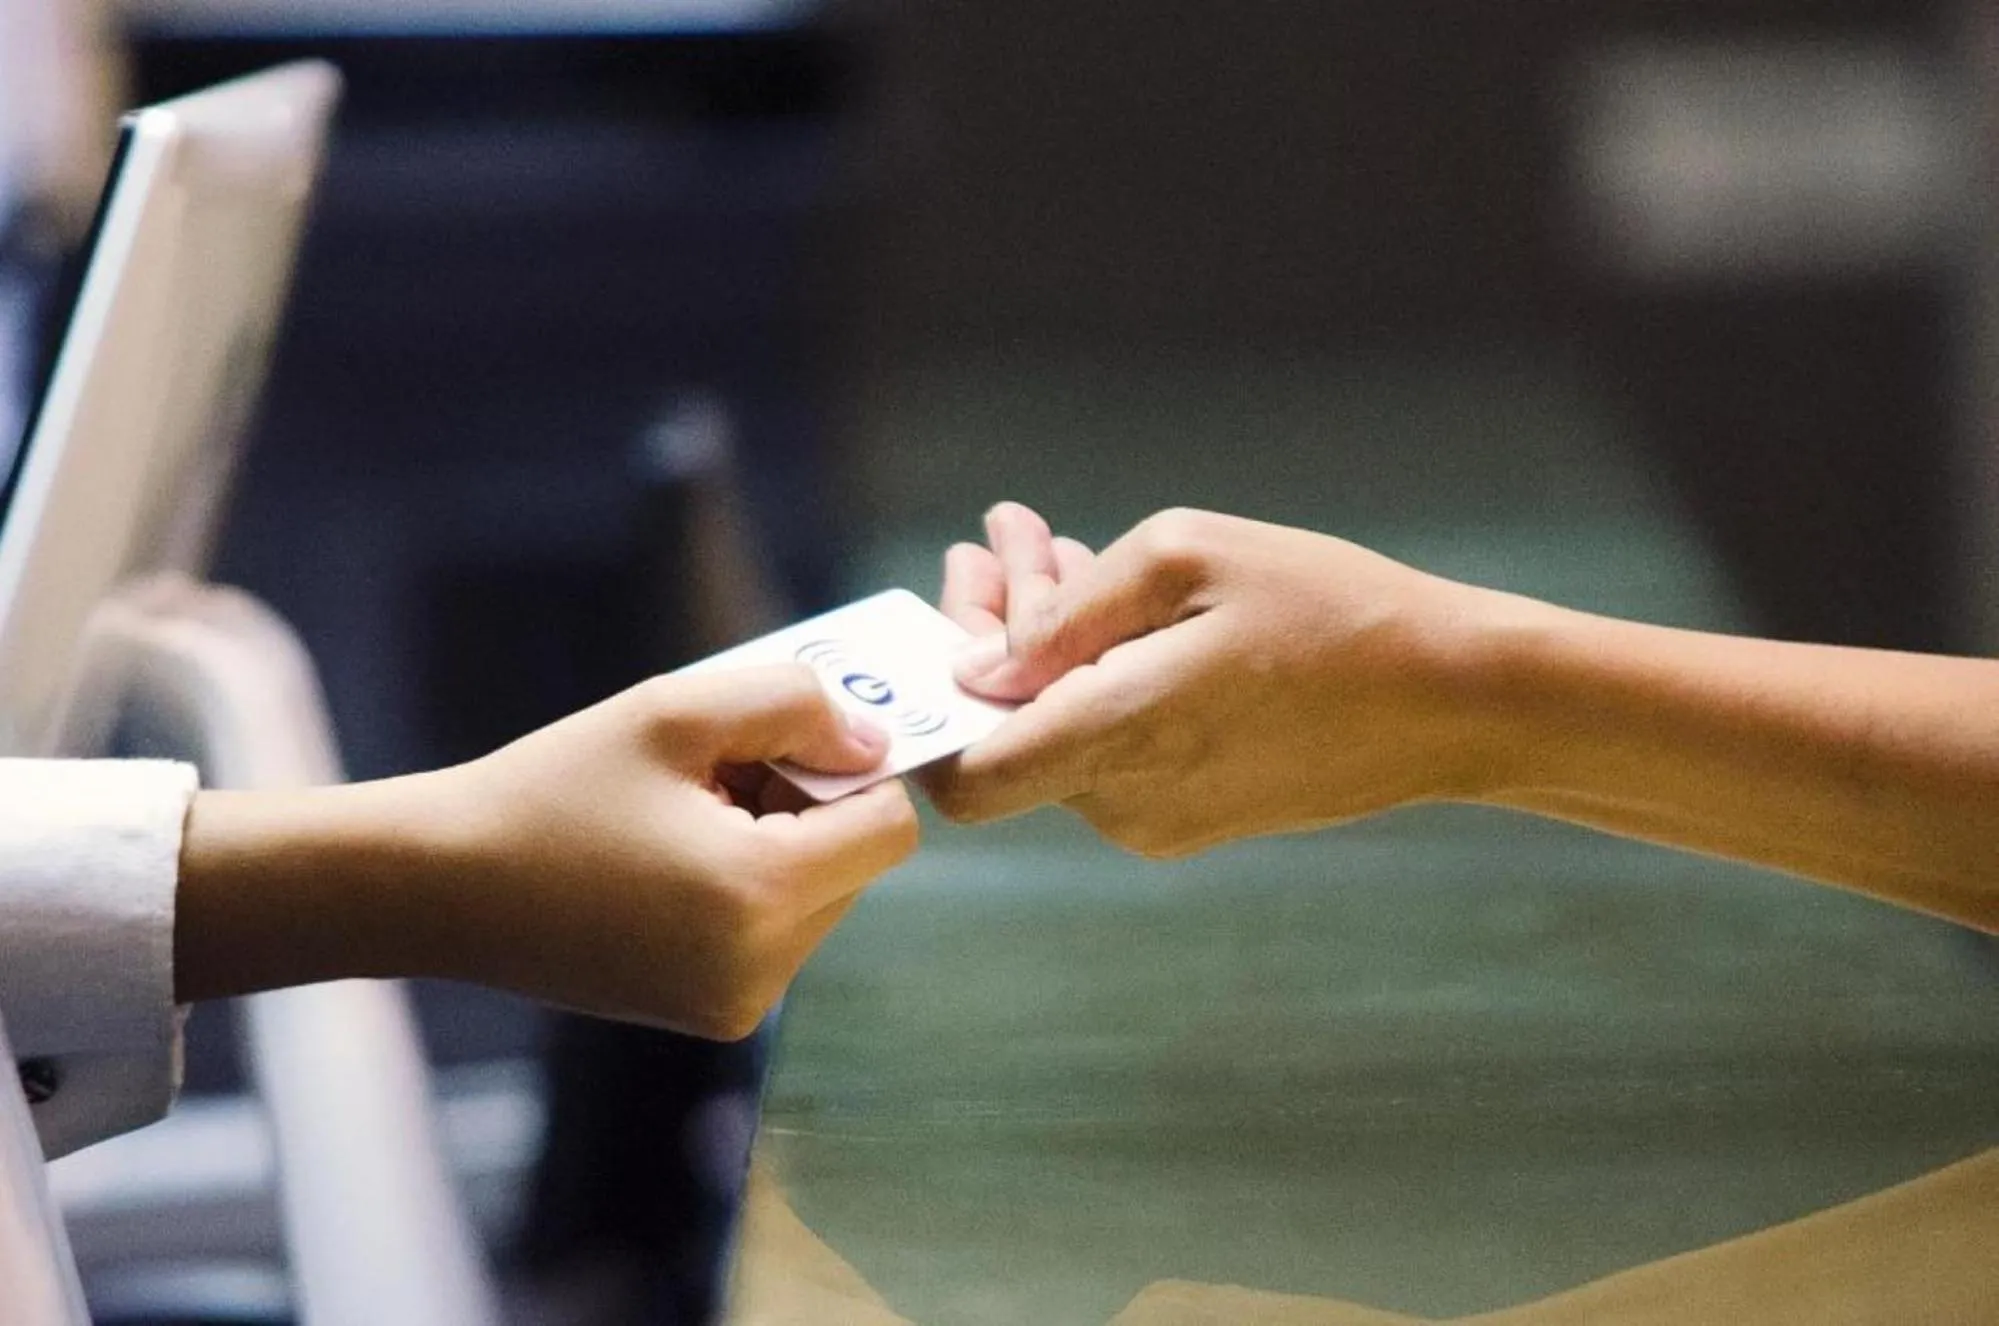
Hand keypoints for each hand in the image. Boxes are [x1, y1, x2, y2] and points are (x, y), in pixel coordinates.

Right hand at [179, 665, 918, 1037]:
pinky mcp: (715, 1017)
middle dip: (809, 805)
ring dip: (779, 844)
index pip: (890, 828)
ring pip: (822, 896)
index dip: (855, 770)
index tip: (785, 741)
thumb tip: (873, 746)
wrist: (446, 888)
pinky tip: (672, 861)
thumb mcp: (676, 711)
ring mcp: (739, 1005)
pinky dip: (750, 887)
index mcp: (760, 895)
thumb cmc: (555, 790)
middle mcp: (764, 969)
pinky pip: (778, 934)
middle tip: (715, 773)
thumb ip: (795, 707)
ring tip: (682, 817)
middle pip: (858, 863)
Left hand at [926, 503, 1506, 855]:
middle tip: (1005, 537)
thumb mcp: (1188, 558)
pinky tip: (1118, 607)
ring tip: (1054, 549)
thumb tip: (980, 663)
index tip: (938, 625)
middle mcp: (1125, 801)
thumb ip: (1066, 611)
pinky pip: (1115, 746)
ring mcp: (1163, 818)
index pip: (964, 780)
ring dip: (1048, 643)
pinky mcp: (1198, 816)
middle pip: (1009, 734)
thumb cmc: (1329, 610)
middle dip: (993, 628)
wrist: (1452, 697)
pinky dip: (1099, 678)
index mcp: (1115, 737)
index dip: (930, 712)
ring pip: (1062, 733)